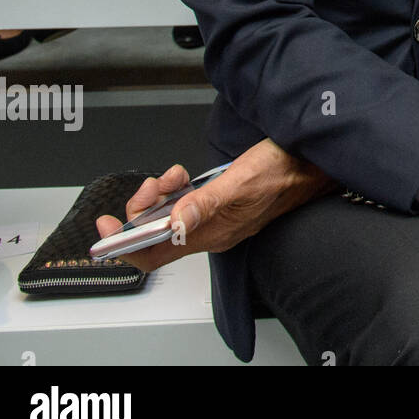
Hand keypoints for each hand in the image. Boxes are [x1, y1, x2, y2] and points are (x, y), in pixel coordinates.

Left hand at [94, 138, 335, 270]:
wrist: (313, 162)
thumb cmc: (284, 169)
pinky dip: (175, 191)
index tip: (105, 226)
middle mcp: (211, 232)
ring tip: (171, 176)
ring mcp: (215, 219)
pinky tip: (183, 177)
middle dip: (143, 209)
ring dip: (159, 197)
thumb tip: (173, 221)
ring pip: (169, 218)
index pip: (154, 255)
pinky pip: (184, 207)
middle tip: (154, 184)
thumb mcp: (240, 180)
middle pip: (157, 235)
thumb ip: (206, 202)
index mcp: (213, 233)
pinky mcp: (220, 206)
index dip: (123, 246)